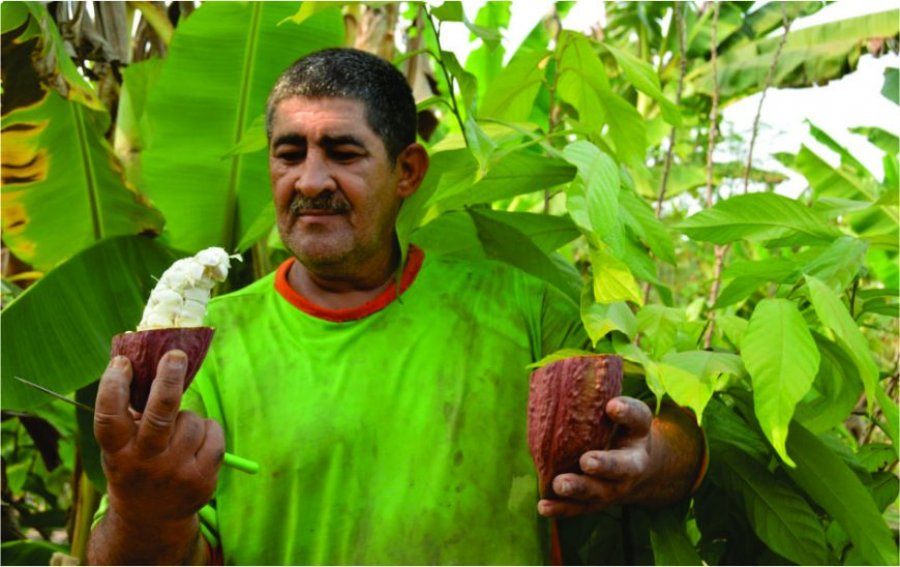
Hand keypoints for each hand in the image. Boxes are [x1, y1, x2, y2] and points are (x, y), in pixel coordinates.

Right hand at [94, 350, 223, 526]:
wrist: (150, 519)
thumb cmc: (135, 464)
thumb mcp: (121, 445)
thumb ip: (129, 412)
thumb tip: (145, 360)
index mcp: (117, 451)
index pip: (109, 416)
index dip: (113, 386)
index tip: (121, 361)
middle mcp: (144, 463)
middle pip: (160, 413)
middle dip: (169, 380)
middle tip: (175, 355)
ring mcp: (175, 472)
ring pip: (192, 420)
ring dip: (189, 417)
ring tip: (178, 434)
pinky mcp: (202, 479)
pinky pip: (213, 434)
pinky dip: (208, 429)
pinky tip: (196, 442)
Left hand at [537, 396, 654, 516]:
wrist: (638, 467)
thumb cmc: (619, 429)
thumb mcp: (620, 411)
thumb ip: (599, 397)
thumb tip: (563, 374)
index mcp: (638, 433)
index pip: (638, 418)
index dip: (627, 412)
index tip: (612, 405)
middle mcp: (632, 463)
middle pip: (622, 467)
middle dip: (605, 465)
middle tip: (587, 461)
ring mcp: (616, 486)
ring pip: (600, 492)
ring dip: (579, 489)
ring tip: (560, 484)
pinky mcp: (597, 502)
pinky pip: (579, 508)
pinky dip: (561, 508)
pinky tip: (543, 507)